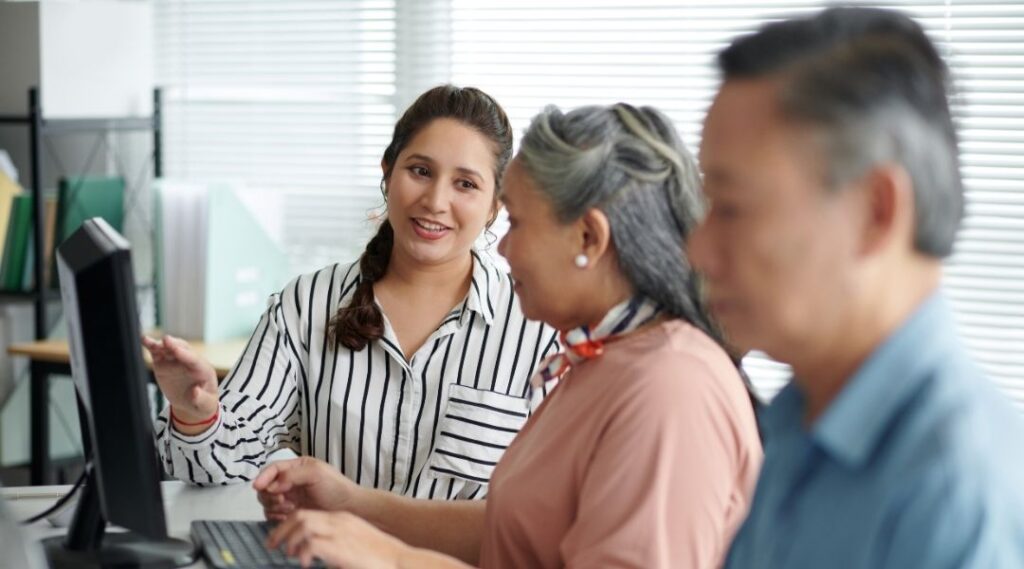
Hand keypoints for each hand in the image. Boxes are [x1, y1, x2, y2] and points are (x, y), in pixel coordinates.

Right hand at [142, 335, 218, 424]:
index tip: (176, 350)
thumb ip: (201, 398)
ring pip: (169, 349)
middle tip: (165, 340)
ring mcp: (176, 361)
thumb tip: (195, 392)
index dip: (185, 354)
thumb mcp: (205, 404)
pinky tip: (144, 340)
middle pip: (182, 349)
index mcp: (203, 370)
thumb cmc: (202, 403)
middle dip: (174, 344)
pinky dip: (151, 346)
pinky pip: (158, 353)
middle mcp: (190, 362)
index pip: (194, 360)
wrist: (192, 403)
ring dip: (160, 344)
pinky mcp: (164, 364)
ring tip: (148, 340)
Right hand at [253, 457, 360, 520]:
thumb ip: (292, 475)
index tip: (258, 486)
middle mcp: (290, 481)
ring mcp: (289, 497)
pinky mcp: (290, 512)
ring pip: (267, 501)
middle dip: (269, 494)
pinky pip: (272, 514)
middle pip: (266, 486)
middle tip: (282, 499)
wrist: (348, 509)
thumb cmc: (336, 488)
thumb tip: (272, 485)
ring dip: (273, 505)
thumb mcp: (316, 473)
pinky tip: (287, 516)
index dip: (263, 477)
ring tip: (289, 508)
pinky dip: (275, 516)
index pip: (272, 469)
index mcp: (296, 467)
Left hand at [267, 510, 410, 568]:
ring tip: (287, 553)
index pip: (307, 513)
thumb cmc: (380, 557)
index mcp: (341, 520)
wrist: (400, 561)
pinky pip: (312, 544)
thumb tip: (316, 555)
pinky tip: (305, 563)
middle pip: (300, 515)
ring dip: (289, 539)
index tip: (280, 537)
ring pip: (302, 524)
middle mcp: (339, 522)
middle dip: (281, 530)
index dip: (289, 524)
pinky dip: (303, 553)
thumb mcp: (354, 544)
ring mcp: (340, 532)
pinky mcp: (341, 547)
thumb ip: (335, 545)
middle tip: (272, 544)